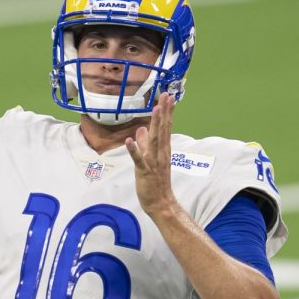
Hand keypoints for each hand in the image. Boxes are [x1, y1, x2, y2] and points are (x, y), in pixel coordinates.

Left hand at [125, 93, 177, 217]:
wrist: (161, 204)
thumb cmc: (156, 182)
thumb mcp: (150, 160)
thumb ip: (145, 144)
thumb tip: (140, 130)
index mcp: (162, 150)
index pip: (165, 127)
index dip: (166, 112)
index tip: (168, 97)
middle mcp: (161, 153)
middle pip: (163, 129)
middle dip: (164, 112)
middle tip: (167, 95)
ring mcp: (154, 162)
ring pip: (154, 141)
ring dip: (155, 125)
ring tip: (155, 109)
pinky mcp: (145, 172)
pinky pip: (139, 160)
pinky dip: (134, 151)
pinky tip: (130, 140)